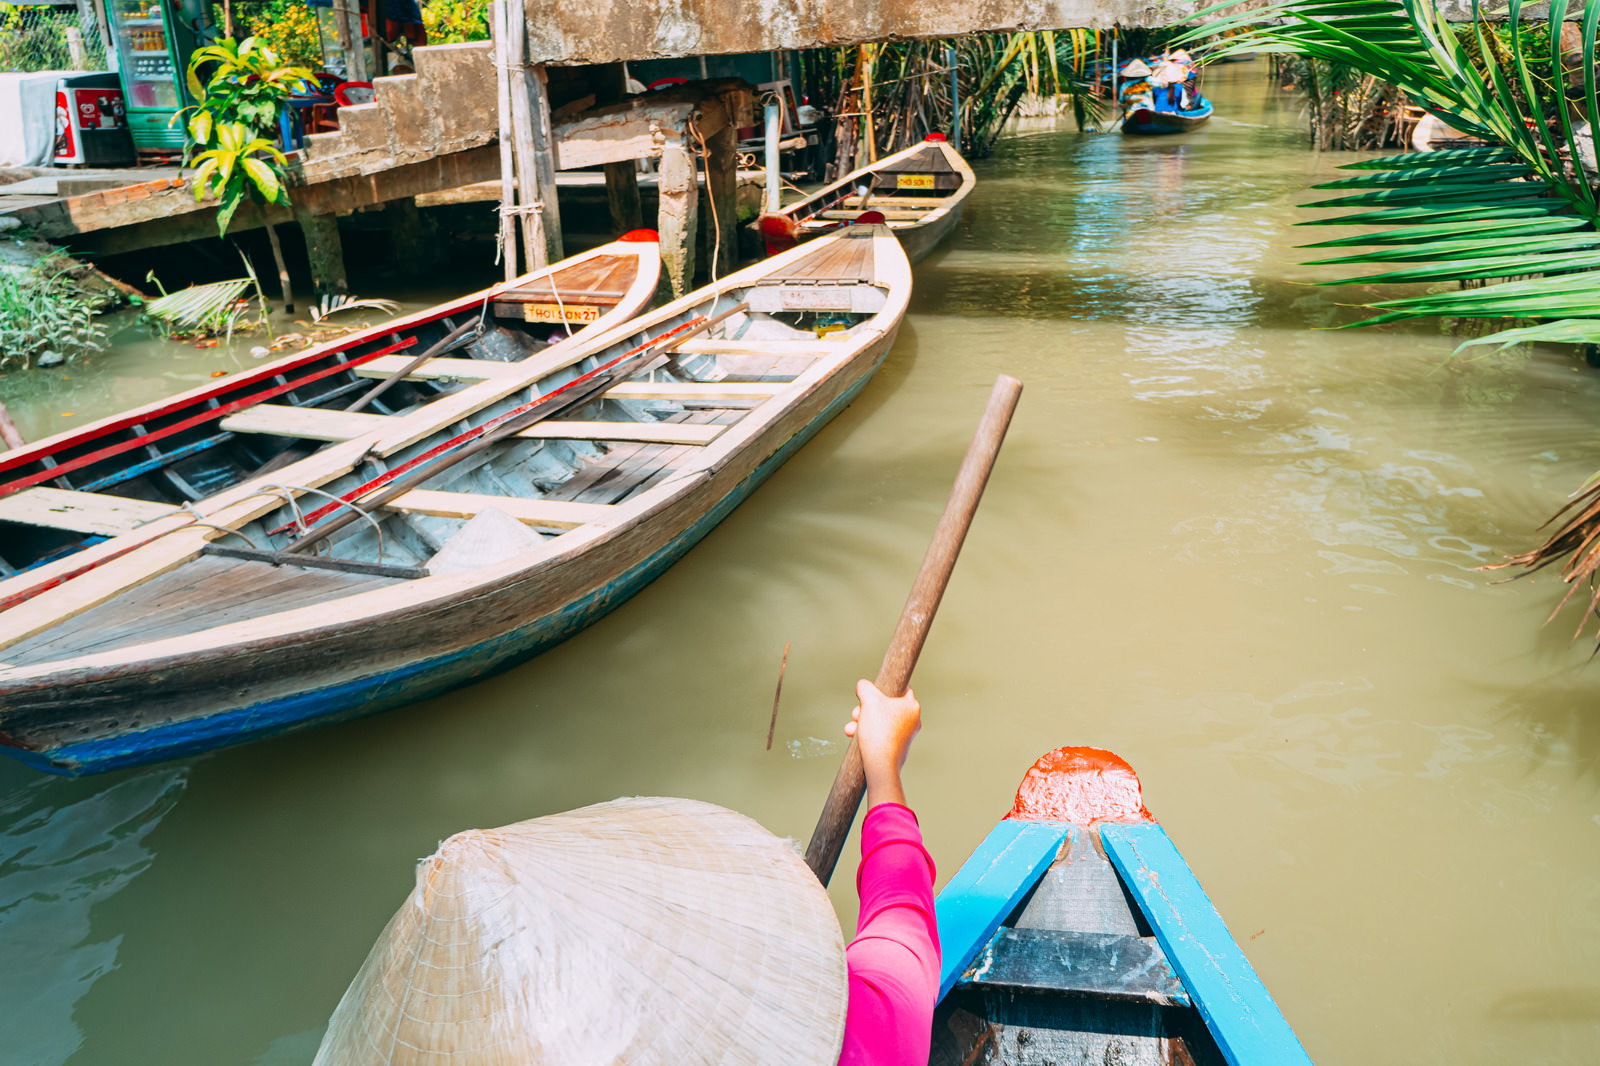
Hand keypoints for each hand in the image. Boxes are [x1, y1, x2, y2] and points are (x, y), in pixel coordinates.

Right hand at [844, 679, 920, 807]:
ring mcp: (904, 736)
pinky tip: (854, 736)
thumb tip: (862, 685)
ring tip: (851, 729)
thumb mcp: (869, 701)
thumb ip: (865, 687)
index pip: (902, 689)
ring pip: (879, 721)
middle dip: (865, 709)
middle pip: (885, 706)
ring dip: (862, 722)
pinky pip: (879, 735)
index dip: (884, 689)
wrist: (881, 765)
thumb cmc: (879, 731)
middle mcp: (912, 721)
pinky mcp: (895, 748)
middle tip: (857, 714)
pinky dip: (866, 734)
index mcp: (912, 707)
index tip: (872, 693)